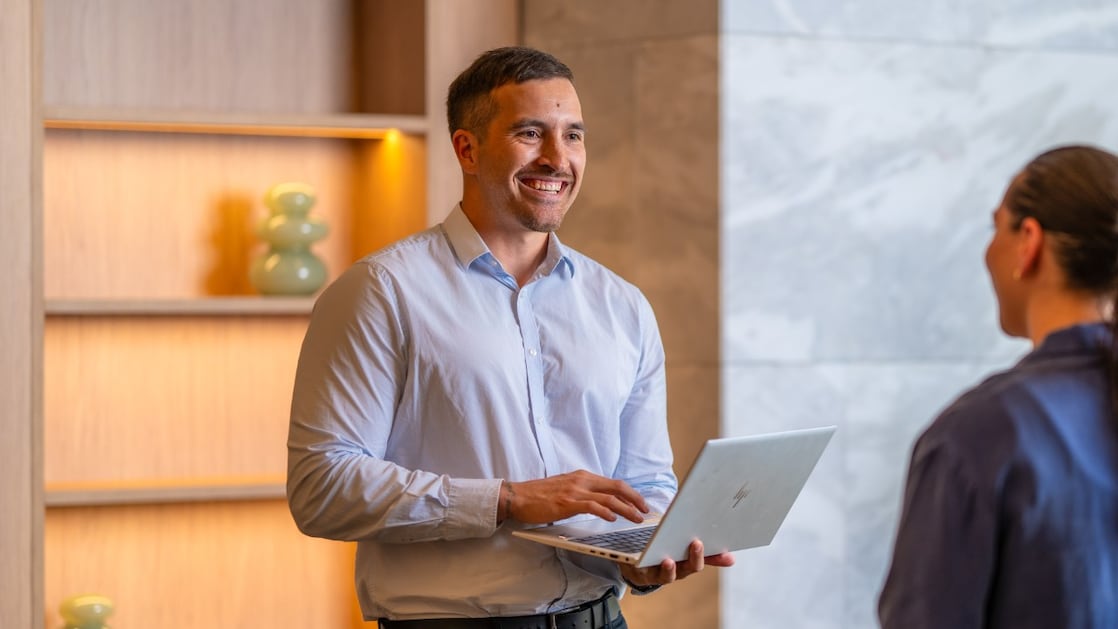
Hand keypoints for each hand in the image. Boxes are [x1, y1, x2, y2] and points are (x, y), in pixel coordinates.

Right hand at [503, 470, 648, 524]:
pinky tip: (613, 519)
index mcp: (583, 477)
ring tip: (637, 518)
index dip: (630, 493)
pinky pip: (592, 506)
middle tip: (646, 510)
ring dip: (626, 508)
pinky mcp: (567, 502)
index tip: (640, 502)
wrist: (518, 496)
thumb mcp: (566, 489)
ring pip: (608, 498)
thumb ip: (582, 493)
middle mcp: (582, 480)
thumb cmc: (539, 496)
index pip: (613, 483)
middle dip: (635, 499)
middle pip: (616, 487)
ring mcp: (575, 491)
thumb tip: (600, 503)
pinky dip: (605, 512)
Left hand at [619, 539, 734, 586]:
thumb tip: (728, 551)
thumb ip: (700, 546)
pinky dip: (645, 566)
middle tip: (697, 543)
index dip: (717, 558)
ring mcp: (660, 574)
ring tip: (670, 560)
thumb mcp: (682, 547)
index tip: (728, 555)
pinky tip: (646, 558)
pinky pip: (645, 573)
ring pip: (668, 575)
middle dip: (694, 557)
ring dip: (669, 569)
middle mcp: (678, 571)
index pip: (707, 560)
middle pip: (689, 568)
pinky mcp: (642, 574)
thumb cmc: (663, 552)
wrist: (636, 565)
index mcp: (689, 562)